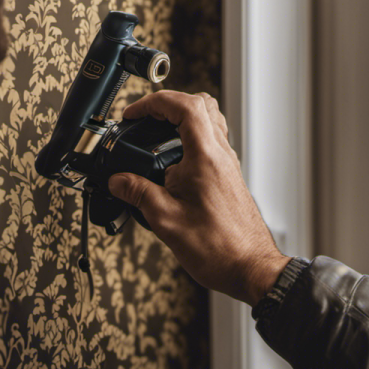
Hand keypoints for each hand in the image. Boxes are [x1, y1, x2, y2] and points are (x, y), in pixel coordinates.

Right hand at [108, 90, 290, 306]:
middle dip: (168, 103)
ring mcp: (227, 162)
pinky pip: (211, 139)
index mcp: (206, 156)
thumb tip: (118, 181)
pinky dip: (189, 136)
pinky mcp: (228, 173)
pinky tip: (171, 161)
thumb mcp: (166, 220)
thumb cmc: (219, 247)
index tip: (134, 114)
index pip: (184, 106)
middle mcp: (221, 153)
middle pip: (200, 103)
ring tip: (155, 134)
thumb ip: (138, 194)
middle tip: (145, 118)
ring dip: (181, 117)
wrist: (250, 267)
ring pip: (208, 119)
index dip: (154, 102)